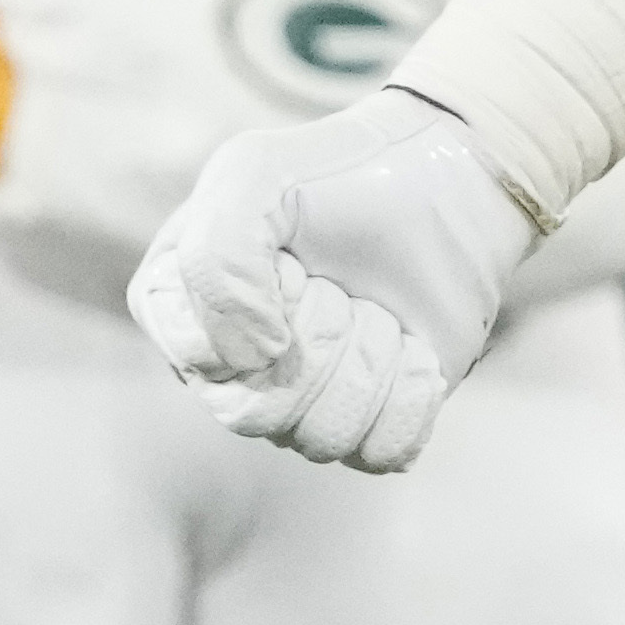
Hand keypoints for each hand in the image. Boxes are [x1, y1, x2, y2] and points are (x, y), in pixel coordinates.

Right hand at [126, 85, 533, 473]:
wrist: (445, 177)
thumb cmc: (338, 174)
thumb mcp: (255, 174)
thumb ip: (217, 255)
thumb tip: (254, 358)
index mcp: (178, 309)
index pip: (201, 360)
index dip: (255, 312)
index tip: (290, 261)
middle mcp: (229, 368)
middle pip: (255, 415)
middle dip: (320, 342)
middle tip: (341, 289)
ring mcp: (298, 401)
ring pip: (322, 438)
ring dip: (369, 363)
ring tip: (377, 311)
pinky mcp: (367, 421)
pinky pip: (384, 450)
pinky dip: (410, 394)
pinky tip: (413, 348)